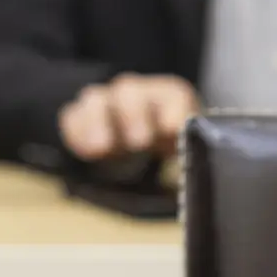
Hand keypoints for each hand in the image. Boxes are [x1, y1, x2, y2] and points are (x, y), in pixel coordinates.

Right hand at [58, 74, 199, 161]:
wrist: (134, 145)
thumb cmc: (165, 148)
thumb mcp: (185, 151)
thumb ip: (193, 159)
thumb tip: (205, 183)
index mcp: (170, 99)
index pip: (174, 95)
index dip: (174, 111)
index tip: (174, 130)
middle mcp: (136, 94)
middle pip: (131, 93)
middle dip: (134, 115)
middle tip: (140, 141)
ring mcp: (103, 103)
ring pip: (97, 100)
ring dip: (99, 122)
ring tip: (102, 148)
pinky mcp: (78, 117)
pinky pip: (72, 117)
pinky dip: (77, 133)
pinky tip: (86, 152)